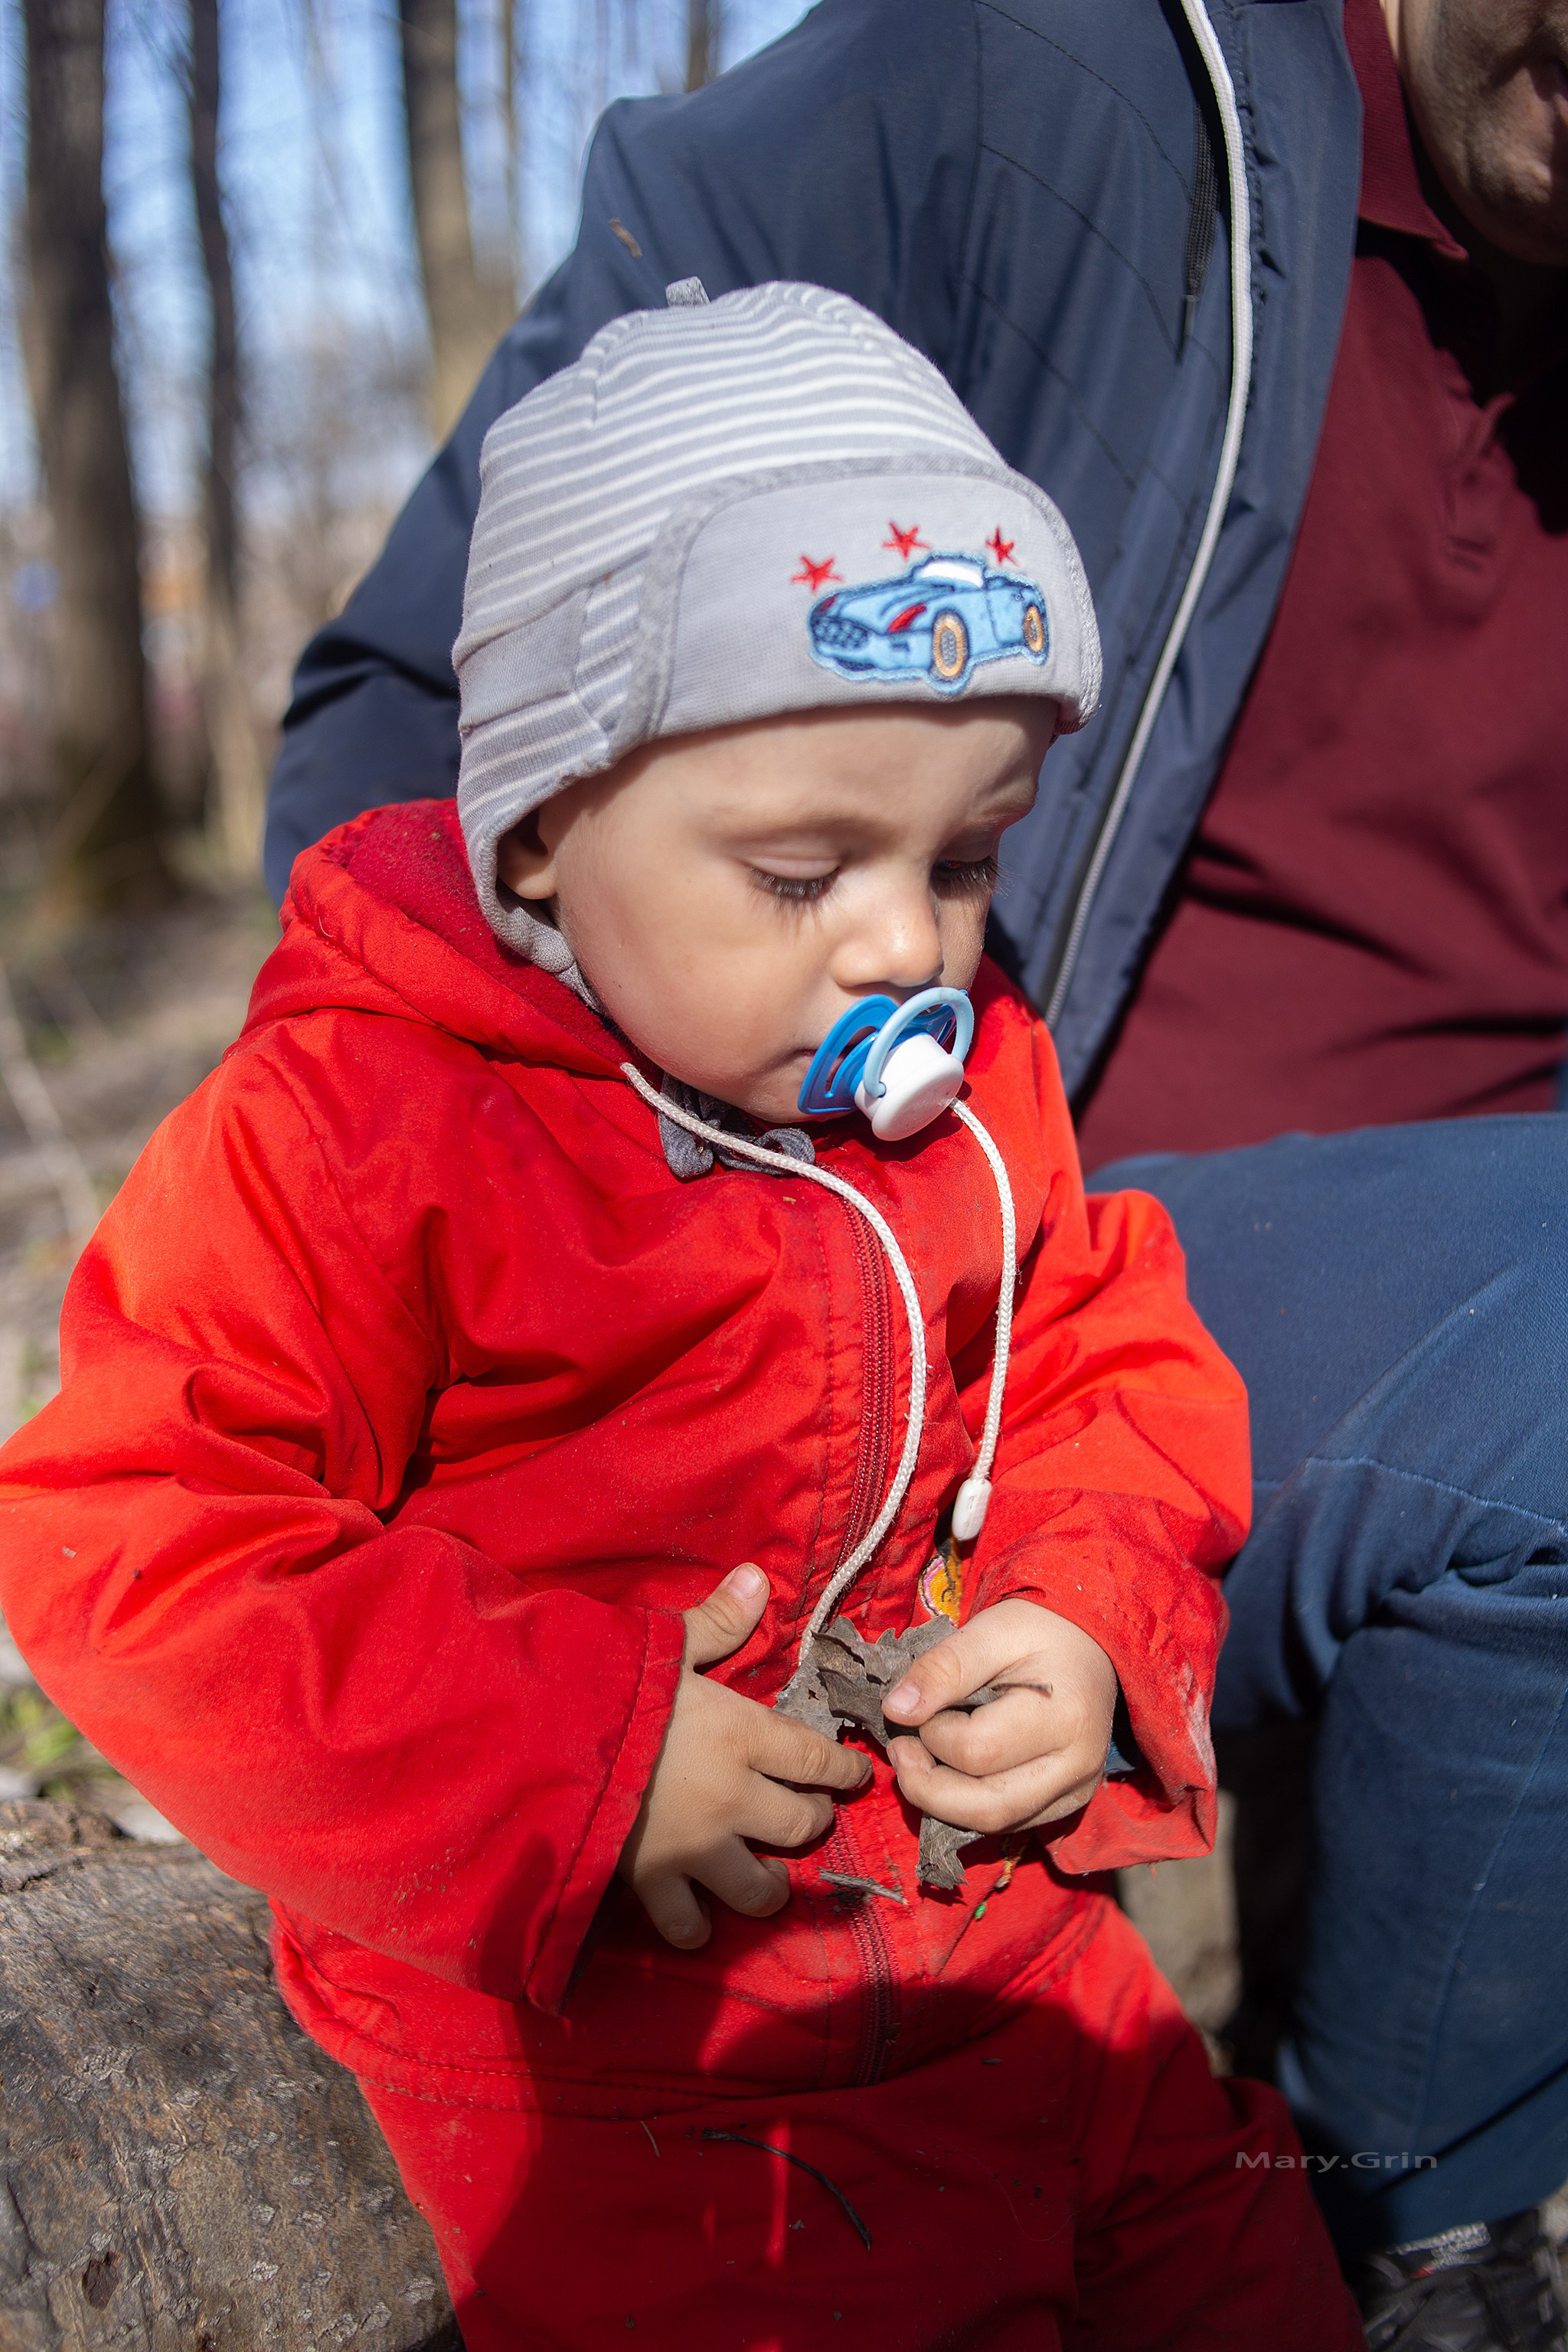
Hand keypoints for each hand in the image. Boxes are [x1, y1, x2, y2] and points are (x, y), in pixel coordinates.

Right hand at [617, 1564, 871, 1948]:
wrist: (547, 1742)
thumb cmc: (610, 1686)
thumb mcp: (665, 1644)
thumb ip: (717, 1621)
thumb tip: (757, 1576)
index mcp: (744, 1735)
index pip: (816, 1759)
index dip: (842, 1772)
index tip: (854, 1778)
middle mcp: (735, 1798)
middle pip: (800, 1825)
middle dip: (811, 1821)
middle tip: (807, 1816)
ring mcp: (697, 1848)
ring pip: (759, 1888)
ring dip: (770, 1886)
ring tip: (769, 1881)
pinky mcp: (654, 1882)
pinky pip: (686, 1924)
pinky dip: (695, 1927)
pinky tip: (700, 1921)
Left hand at [882, 1599, 1116, 1834]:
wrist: (1087, 1644)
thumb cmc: (1039, 1630)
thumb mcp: (989, 1631)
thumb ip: (943, 1668)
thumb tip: (896, 1710)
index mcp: (1064, 1717)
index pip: (977, 1752)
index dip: (932, 1734)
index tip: (918, 1706)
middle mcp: (1078, 1766)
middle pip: (987, 1807)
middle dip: (927, 1787)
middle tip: (900, 1749)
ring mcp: (1075, 1792)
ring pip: (994, 1823)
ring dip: (942, 1800)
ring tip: (918, 1759)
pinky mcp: (1067, 1803)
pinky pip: (1007, 1822)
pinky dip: (967, 1804)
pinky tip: (950, 1772)